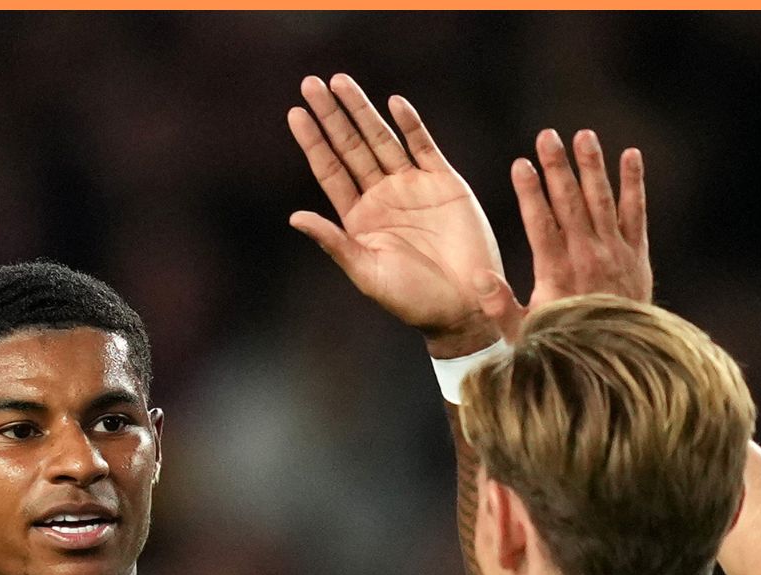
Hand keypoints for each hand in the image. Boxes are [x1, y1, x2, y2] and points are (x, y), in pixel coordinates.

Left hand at [288, 74, 504, 357]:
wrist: (465, 307)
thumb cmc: (413, 300)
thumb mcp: (367, 273)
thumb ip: (333, 242)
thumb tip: (294, 217)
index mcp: (359, 218)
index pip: (330, 170)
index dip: (313, 142)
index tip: (295, 112)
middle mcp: (382, 197)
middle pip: (351, 147)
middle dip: (332, 116)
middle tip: (311, 83)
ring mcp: (413, 187)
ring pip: (382, 139)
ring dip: (363, 111)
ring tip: (341, 81)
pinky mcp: (445, 184)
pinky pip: (424, 147)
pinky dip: (410, 125)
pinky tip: (394, 104)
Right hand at [473, 128, 650, 342]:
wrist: (617, 363)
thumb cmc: (564, 348)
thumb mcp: (524, 336)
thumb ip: (500, 307)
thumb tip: (480, 277)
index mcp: (557, 274)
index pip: (541, 224)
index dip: (530, 192)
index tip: (520, 164)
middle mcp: (587, 258)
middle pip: (570, 203)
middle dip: (557, 167)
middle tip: (547, 136)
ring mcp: (616, 254)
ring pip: (602, 201)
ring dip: (592, 166)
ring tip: (583, 135)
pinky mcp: (638, 256)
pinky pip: (636, 213)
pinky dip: (634, 184)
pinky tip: (631, 155)